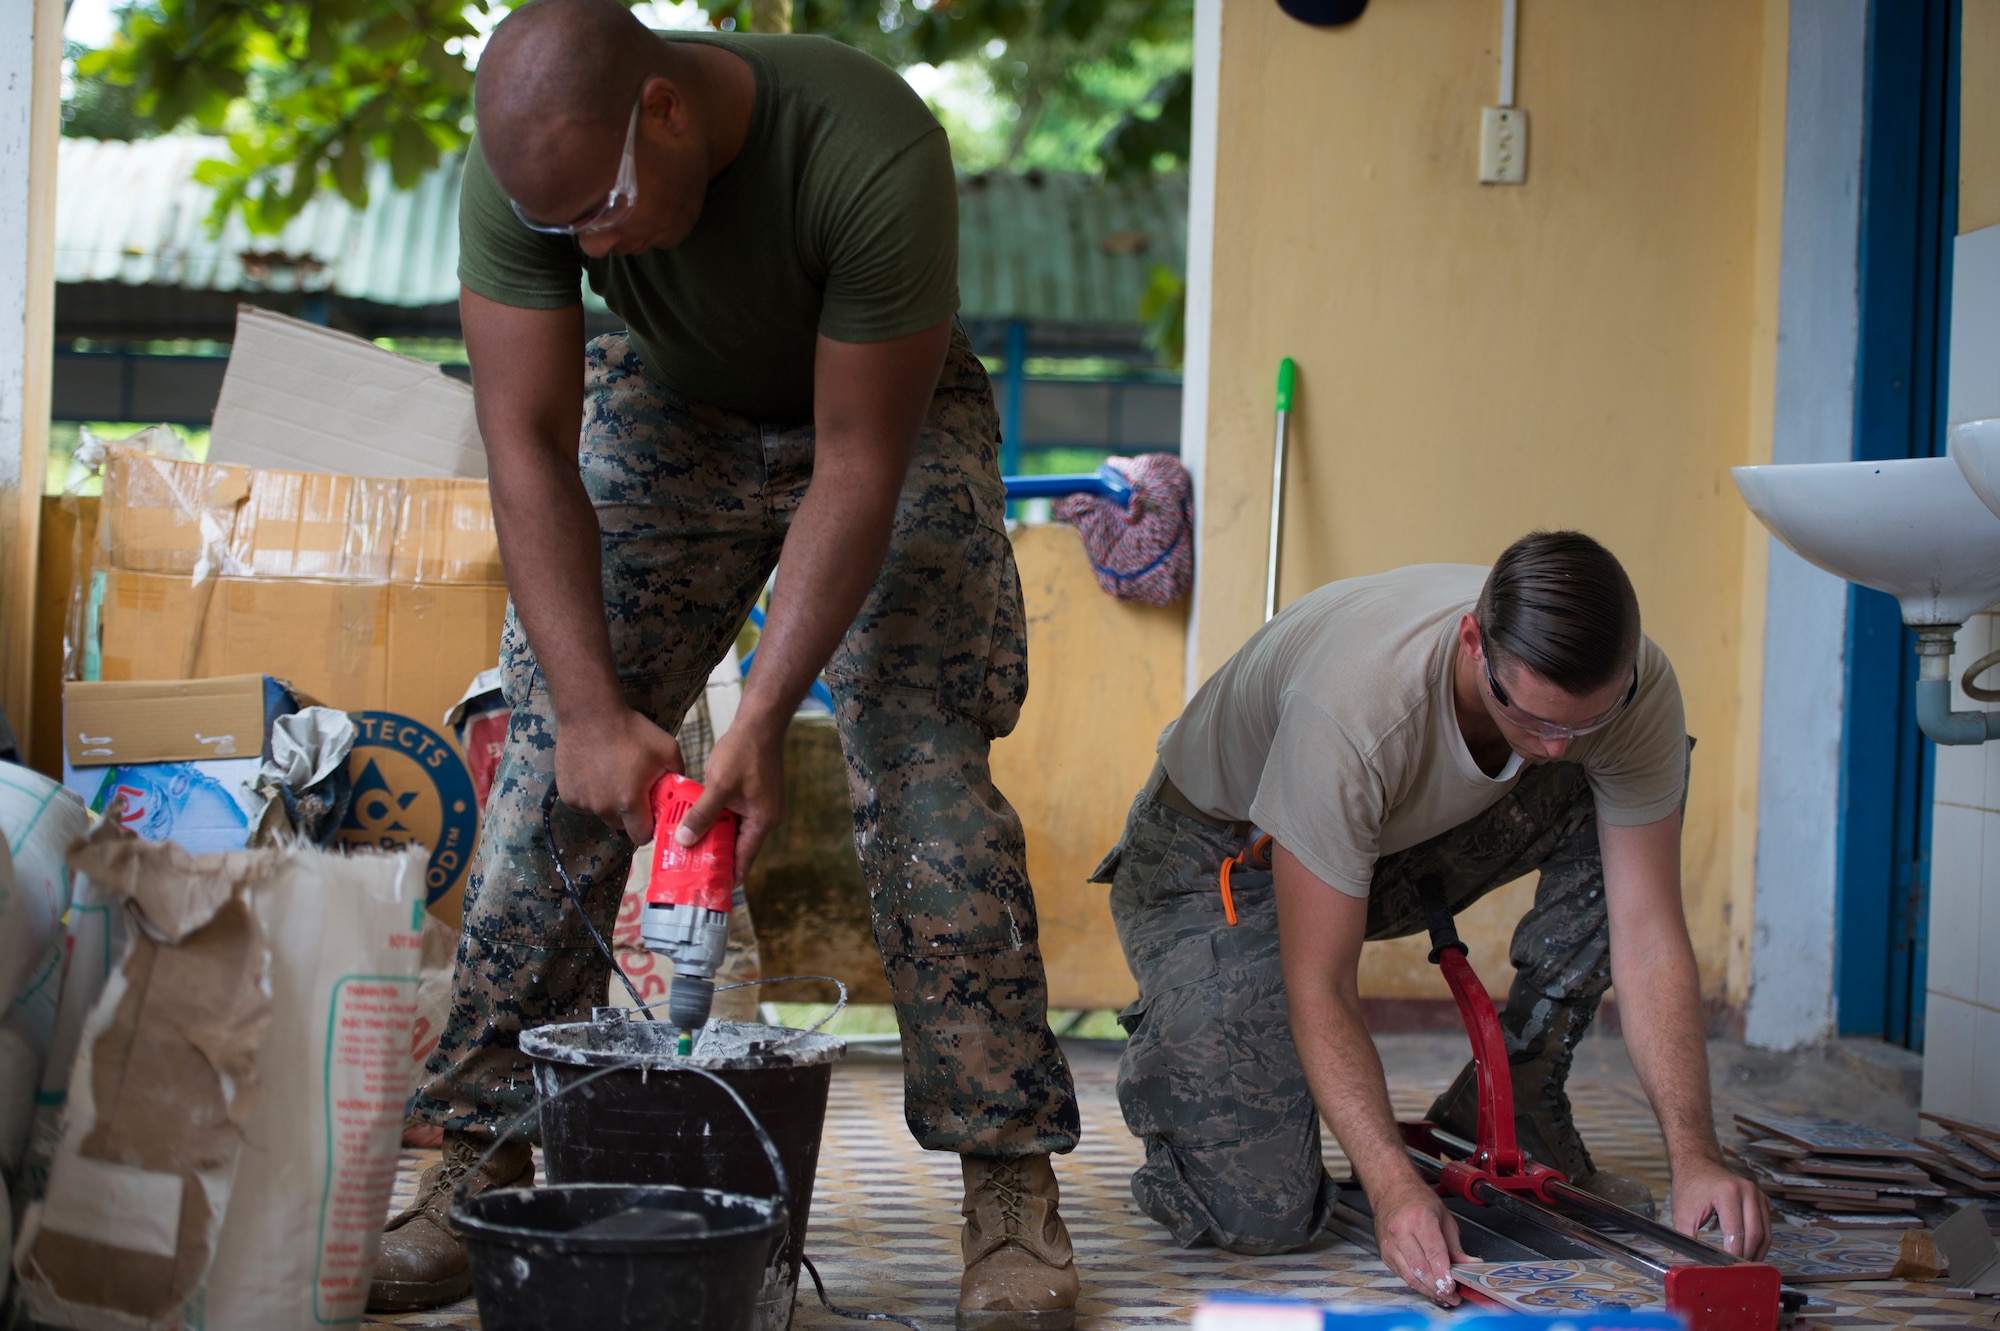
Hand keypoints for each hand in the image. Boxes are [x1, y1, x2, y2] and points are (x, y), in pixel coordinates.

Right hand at [553, 707, 682, 843]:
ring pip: (602, 813)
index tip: (651, 816)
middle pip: (621, 825)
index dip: (649, 828)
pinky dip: (591, 794)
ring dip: (609, 802)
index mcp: (629, 801)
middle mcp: (603, 807)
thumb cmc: (630, 730)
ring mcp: (583, 802)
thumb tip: (682, 791)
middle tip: (633, 789)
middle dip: (629, 813)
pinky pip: (584, 803)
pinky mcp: (568, 794)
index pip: (641, 836)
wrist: (590, 713)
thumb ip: (678, 776)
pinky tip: (596, 772)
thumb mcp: (667, 750)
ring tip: (613, 775)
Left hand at [674, 717, 785, 881]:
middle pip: (740, 847)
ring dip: (716, 836)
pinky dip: (721, 820)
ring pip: (736, 830)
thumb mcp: (718, 786)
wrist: (760, 724)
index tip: (708, 889)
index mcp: (762, 822)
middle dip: (717, 856)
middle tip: (691, 867)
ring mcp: (763, 806)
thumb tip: (685, 841)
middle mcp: (767, 818)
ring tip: (692, 845)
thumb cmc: (743, 753)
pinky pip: (737, 816)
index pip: (744, 860)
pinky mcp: (757, 795)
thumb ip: (702, 815)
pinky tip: (701, 819)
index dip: (727, 876)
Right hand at [1373, 1178, 1472, 1306]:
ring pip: (1409, 1277)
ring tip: (1443, 1296)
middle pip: (1420, 1269)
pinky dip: (1417, 1284)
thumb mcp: (1444, 1217)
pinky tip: (1428, 1288)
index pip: (1433, 1253)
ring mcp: (1390, 1244)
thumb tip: (1470, 1264)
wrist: (1391, 1190)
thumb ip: (1456, 1246)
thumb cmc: (1417, 1199)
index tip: (1453, 1288)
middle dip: (1438, 1288)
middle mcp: (1401, 1232)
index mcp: (1419, 1219)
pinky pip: (1402, 1275)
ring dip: (1428, 1291)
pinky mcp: (1385, 1254)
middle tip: (1452, 1297)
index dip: (1444, 1275)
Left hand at [1670, 1157, 1769, 1259]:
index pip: (1736, 1232)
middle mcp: (1747, 1191)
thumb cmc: (1690, 1185)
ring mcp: (1758, 1195)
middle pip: (1754, 1234)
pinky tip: (1749, 1253)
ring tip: (1742, 1266)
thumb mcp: (1682, 1213)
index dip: (1733, 1254)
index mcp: (1727, 1192)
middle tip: (1736, 1271)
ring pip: (1765, 1233)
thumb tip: (1683, 1263)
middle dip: (1746, 1256)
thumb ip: (1685, 1239)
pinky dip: (1760, 1243)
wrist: (1698, 1164)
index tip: (1726, 1269)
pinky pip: (1767, 1227)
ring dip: (1756, 1253)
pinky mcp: (1762, 1200)